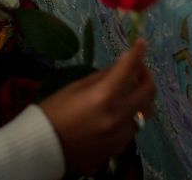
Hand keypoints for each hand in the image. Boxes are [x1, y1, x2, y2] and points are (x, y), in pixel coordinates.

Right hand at [39, 39, 155, 174]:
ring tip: (131, 89)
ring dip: (141, 96)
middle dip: (146, 75)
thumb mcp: (76, 87)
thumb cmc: (54, 112)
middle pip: (148, 91)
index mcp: (103, 97)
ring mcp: (121, 134)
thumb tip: (123, 63)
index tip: (141, 43)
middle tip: (138, 68)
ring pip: (145, 110)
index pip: (129, 69)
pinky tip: (120, 110)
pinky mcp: (120, 147)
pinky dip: (132, 114)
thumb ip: (104, 76)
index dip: (138, 53)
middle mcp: (117, 116)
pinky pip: (135, 126)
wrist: (43, 148)